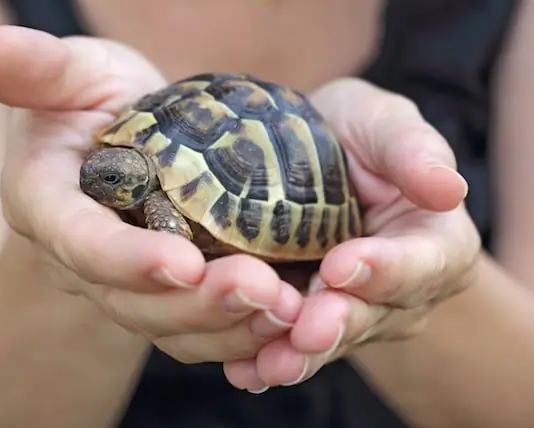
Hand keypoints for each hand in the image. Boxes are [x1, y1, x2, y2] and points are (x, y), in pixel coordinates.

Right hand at [0, 25, 302, 365]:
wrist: (119, 147)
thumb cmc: (93, 105)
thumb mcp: (75, 77)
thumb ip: (41, 70)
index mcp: (51, 206)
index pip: (81, 243)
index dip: (126, 260)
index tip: (185, 263)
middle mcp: (86, 259)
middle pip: (135, 301)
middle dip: (198, 304)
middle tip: (263, 290)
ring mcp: (128, 284)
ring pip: (172, 326)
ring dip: (230, 325)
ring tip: (287, 309)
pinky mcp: (166, 295)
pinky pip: (200, 328)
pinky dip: (242, 330)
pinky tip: (286, 318)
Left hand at [224, 78, 480, 390]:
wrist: (313, 152)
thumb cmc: (357, 133)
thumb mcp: (386, 126)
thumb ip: (414, 152)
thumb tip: (449, 188)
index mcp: (434, 243)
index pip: (421, 263)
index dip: (385, 270)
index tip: (343, 266)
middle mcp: (399, 289)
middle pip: (372, 314)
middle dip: (336, 324)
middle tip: (306, 331)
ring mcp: (354, 308)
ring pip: (329, 338)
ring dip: (298, 355)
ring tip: (268, 364)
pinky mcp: (310, 315)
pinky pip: (291, 342)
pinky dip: (265, 356)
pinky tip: (243, 369)